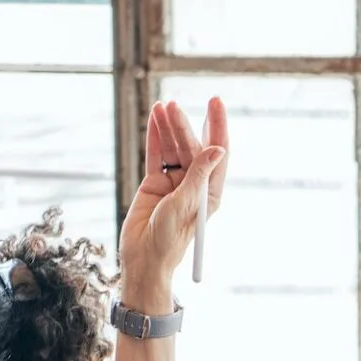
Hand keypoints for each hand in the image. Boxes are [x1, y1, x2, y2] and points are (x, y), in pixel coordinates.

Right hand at [118, 98, 228, 304]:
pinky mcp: (154, 183)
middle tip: (175, 105)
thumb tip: (217, 149)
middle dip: (184, 125)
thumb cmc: (168, 239)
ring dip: (168, 127)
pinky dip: (154, 136)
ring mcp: (174, 182)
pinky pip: (156, 154)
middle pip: (192, 147)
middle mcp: (194, 184)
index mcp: (209, 192)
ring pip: (173, 147)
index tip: (215, 102)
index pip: (217, 152)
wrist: (143, 258)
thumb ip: (197, 176)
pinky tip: (154, 117)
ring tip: (162, 107)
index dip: (217, 126)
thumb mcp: (184, 205)